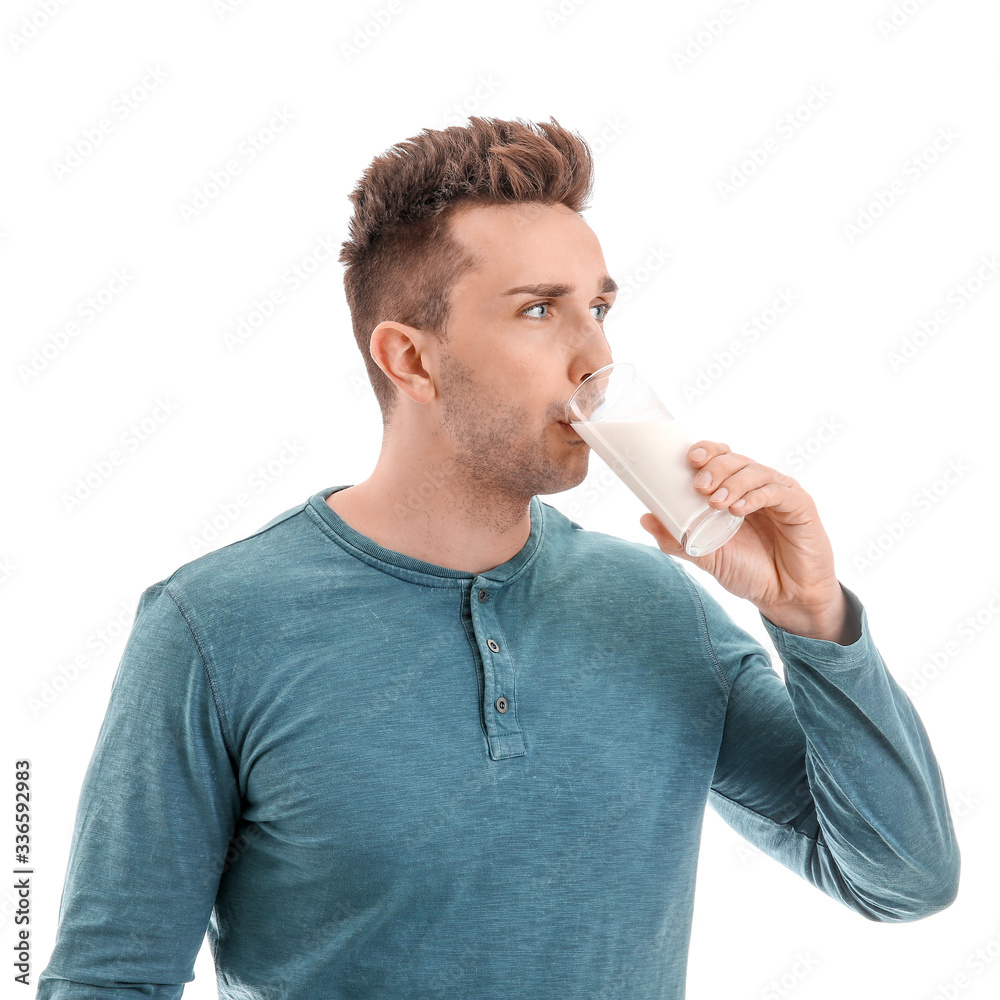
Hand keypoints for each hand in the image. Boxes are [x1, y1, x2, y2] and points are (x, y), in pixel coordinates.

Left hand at [639, 440, 854, 640]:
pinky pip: (778, 492)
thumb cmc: (748, 571)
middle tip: (699, 485)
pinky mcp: (801, 506)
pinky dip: (757, 496)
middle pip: (736, 460)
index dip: (707, 451)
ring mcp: (780, 493)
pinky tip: (740, 508)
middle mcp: (758, 485)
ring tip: (716, 502)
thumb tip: (644, 518)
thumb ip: (678, 540)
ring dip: (733, 483)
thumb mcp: (707, 556)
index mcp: (736, 488)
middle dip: (715, 467)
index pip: (721, 457)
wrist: (785, 598)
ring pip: (756, 472)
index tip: (690, 458)